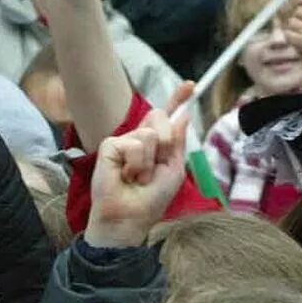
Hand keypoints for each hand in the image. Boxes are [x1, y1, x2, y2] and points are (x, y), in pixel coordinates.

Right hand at [84, 86, 192, 247]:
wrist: (130, 218)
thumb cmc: (151, 200)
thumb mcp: (174, 170)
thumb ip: (178, 142)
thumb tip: (184, 115)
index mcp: (157, 144)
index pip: (167, 116)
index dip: (178, 99)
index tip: (191, 84)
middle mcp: (140, 138)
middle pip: (160, 118)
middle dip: (166, 143)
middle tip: (155, 168)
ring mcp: (124, 140)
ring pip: (150, 133)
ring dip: (150, 162)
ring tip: (138, 178)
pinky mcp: (110, 146)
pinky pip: (135, 144)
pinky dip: (137, 164)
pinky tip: (127, 176)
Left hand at [283, 0, 301, 72]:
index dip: (294, 1)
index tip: (291, 5)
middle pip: (296, 9)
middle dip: (293, 16)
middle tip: (295, 24)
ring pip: (291, 21)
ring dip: (291, 28)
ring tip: (299, 34)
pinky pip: (288, 33)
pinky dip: (289, 37)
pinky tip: (297, 41)